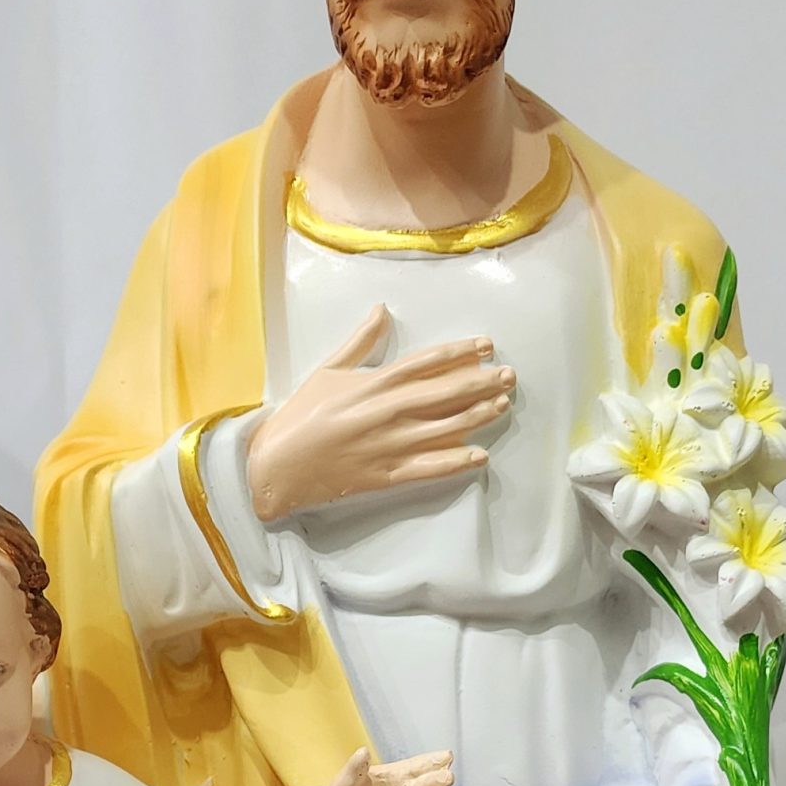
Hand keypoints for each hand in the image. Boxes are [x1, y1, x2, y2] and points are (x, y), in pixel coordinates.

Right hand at [247, 305, 514, 522]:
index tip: (486, 345)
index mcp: (373, 384)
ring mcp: (388, 445)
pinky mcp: (385, 475)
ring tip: (502, 404)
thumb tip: (382, 310)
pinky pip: (428, 468)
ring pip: (444, 428)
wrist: (276, 467)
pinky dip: (455, 462)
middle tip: (509, 375)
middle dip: (480, 383)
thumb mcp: (328, 371)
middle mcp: (386, 412)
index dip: (460, 353)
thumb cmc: (301, 416)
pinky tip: (479, 455)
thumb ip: (360, 342)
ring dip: (477, 416)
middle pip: (444, 394)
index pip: (426, 363)